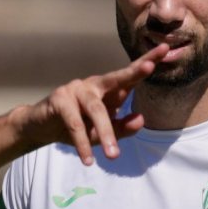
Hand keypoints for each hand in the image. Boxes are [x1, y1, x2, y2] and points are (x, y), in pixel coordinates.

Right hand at [13, 44, 169, 164]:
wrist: (41, 129)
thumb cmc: (76, 128)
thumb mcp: (102, 133)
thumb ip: (122, 127)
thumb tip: (140, 119)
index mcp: (108, 90)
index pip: (130, 77)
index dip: (147, 62)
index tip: (166, 49)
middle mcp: (94, 85)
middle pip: (117, 78)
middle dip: (133, 72)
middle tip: (149, 66)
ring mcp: (76, 89)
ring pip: (96, 110)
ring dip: (105, 134)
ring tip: (113, 156)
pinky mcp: (59, 99)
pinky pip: (74, 124)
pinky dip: (81, 143)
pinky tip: (87, 159)